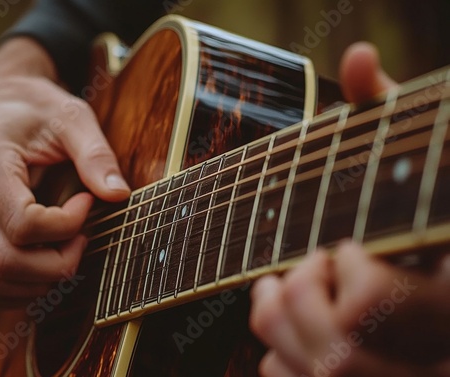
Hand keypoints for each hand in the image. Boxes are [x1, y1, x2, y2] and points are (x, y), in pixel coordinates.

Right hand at [0, 37, 129, 307]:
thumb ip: (95, 154)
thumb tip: (120, 195)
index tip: (87, 203)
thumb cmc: (33, 107)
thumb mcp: (71, 116)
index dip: (67, 225)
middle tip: (83, 238)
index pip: (24, 224)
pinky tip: (45, 266)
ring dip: (38, 281)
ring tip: (66, 251)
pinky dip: (18, 287)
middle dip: (57, 263)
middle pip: (5, 261)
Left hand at [249, 42, 449, 376]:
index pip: (369, 302)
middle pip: (337, 353)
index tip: (338, 245)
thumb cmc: (434, 206)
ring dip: (277, 326)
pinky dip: (278, 362)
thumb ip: (389, 114)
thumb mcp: (420, 161)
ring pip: (317, 376)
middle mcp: (434, 354)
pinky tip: (282, 335)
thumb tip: (358, 52)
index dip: (340, 269)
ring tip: (274, 291)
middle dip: (299, 299)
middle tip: (299, 266)